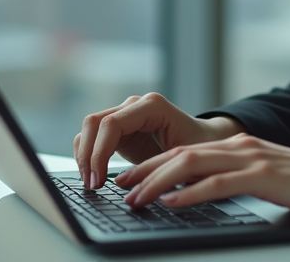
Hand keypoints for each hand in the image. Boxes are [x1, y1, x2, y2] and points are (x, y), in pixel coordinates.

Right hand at [73, 92, 244, 189]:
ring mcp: (125, 113)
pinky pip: (93, 136)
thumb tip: (129, 185)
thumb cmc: (198, 148)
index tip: (99, 180)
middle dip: (88, 156)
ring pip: (89, 128)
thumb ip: (158, 166)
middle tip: (92, 185)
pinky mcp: (119, 126)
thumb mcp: (182, 158)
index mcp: (152, 106)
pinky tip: (94, 176)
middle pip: (94, 122)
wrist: (204, 141)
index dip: (99, 153)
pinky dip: (88, 155)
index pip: (112, 124)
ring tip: (91, 184)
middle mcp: (135, 104)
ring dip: (84, 156)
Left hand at [115, 133, 289, 225]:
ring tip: (135, 198)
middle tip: (118, 188)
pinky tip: (172, 203)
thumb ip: (236, 181)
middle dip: (144, 171)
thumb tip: (203, 195)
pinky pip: (218, 184)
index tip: (128, 180)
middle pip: (180, 154)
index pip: (185, 152)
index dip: (152, 165)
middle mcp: (240, 147)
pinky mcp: (263, 176)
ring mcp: (251, 159)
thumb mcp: (266, 180)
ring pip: (192, 164)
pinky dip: (191, 193)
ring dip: (158, 182)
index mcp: (239, 147)